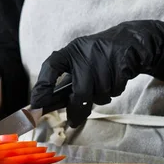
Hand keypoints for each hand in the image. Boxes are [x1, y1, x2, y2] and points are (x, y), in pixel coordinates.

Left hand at [30, 19, 163, 127]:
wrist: (127, 42)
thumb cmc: (96, 57)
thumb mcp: (77, 62)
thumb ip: (63, 81)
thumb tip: (44, 106)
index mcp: (70, 51)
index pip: (51, 66)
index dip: (43, 86)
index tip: (36, 104)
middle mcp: (85, 52)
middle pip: (80, 92)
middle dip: (77, 110)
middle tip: (73, 121)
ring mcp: (104, 57)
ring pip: (100, 94)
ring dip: (100, 98)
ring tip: (101, 86)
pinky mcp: (121, 63)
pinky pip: (114, 90)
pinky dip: (113, 91)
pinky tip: (113, 80)